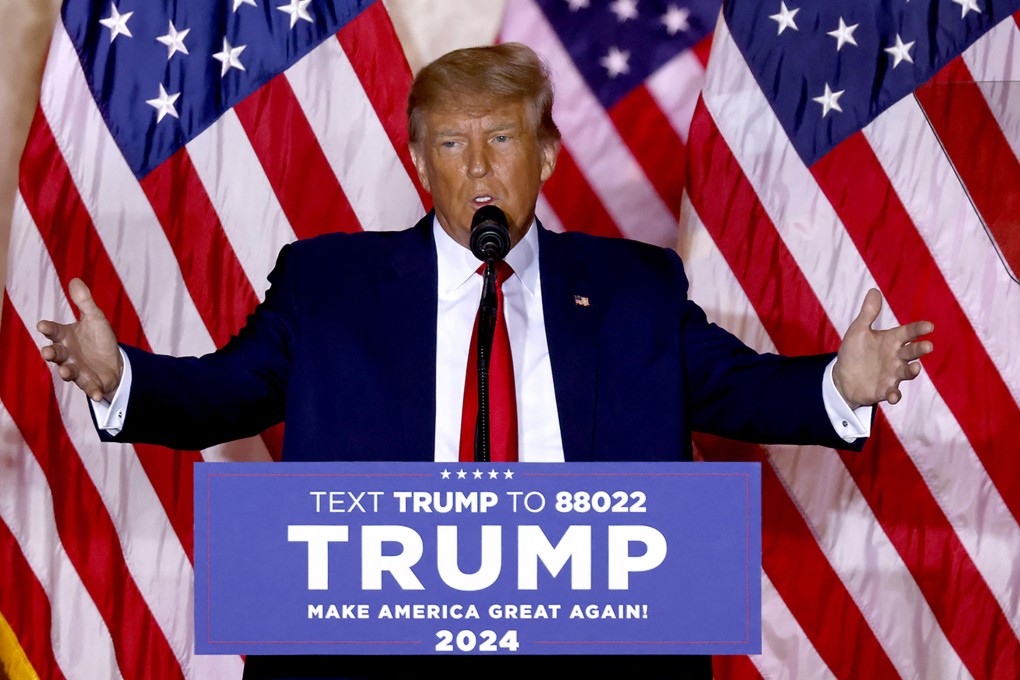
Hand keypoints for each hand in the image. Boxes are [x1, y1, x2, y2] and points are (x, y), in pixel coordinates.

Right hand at [37, 278, 122, 401]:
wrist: (113, 361)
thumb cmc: (98, 339)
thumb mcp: (95, 318)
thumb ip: (85, 302)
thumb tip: (75, 279)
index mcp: (66, 337)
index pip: (54, 331)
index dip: (48, 328)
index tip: (42, 325)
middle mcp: (67, 355)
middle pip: (56, 354)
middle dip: (51, 353)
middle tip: (48, 351)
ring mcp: (78, 370)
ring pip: (68, 372)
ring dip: (66, 373)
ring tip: (66, 372)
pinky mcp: (91, 383)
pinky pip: (90, 388)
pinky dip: (93, 392)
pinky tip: (97, 395)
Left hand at [832, 288, 933, 408]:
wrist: (843, 377)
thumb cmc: (854, 352)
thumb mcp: (858, 331)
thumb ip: (868, 313)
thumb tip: (874, 290)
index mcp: (892, 340)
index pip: (908, 333)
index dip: (918, 329)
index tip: (929, 326)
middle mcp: (896, 357)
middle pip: (911, 352)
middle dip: (919, 349)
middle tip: (927, 346)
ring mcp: (892, 374)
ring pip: (907, 372)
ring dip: (912, 371)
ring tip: (915, 368)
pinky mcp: (885, 390)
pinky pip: (893, 392)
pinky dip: (895, 394)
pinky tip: (893, 396)